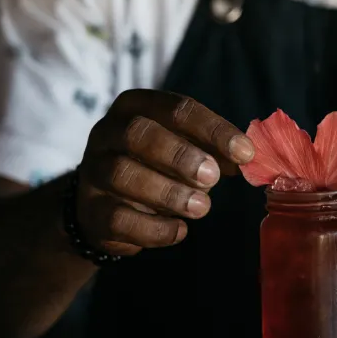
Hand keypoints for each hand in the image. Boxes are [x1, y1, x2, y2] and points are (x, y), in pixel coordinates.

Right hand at [75, 90, 253, 256]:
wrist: (103, 206)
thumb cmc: (153, 166)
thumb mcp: (181, 148)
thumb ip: (211, 149)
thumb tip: (246, 157)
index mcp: (134, 106)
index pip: (175, 108)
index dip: (213, 129)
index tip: (245, 153)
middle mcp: (107, 132)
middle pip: (138, 134)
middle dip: (180, 155)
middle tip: (213, 178)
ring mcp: (93, 171)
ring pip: (124, 175)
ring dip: (169, 193)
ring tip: (201, 208)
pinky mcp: (90, 211)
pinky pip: (118, 218)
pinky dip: (154, 229)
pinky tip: (179, 231)